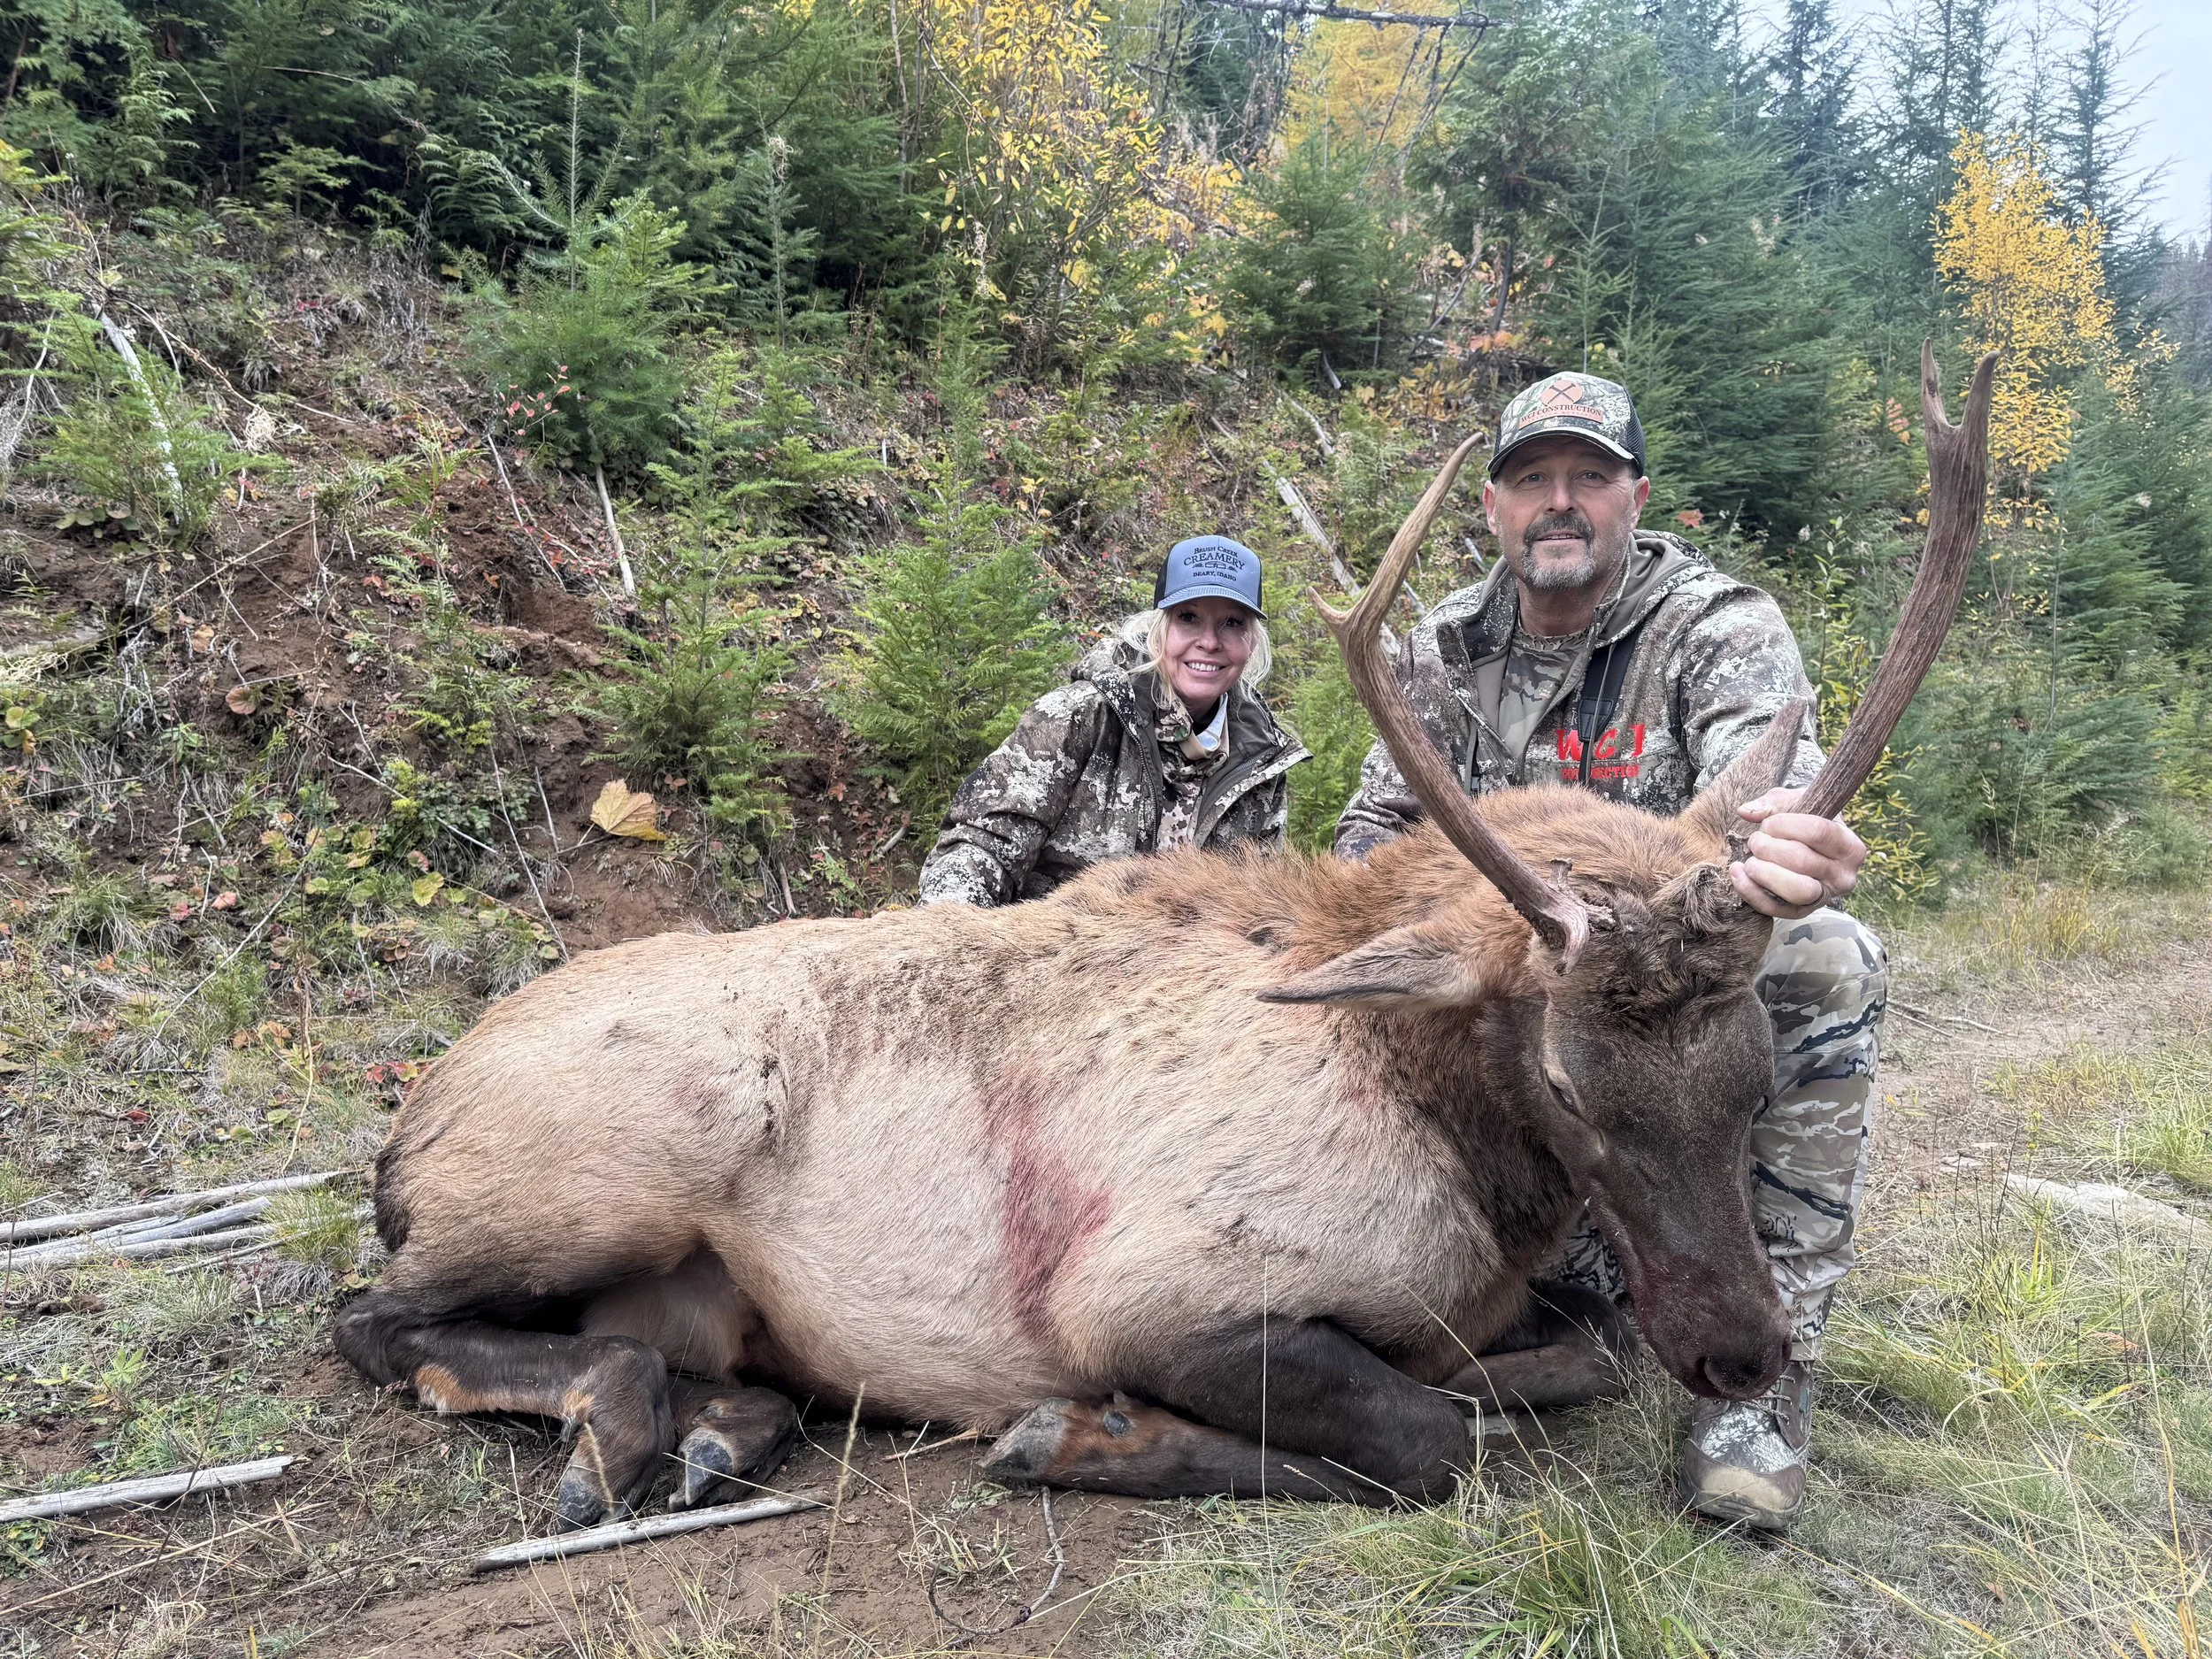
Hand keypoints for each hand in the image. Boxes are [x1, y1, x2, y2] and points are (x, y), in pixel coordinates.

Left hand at [1727, 787, 1867, 919]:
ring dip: (1765, 874)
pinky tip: (1738, 875)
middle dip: (1769, 849)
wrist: (1808, 849)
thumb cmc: (1802, 822)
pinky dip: (1752, 893)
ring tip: (1748, 861)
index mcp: (1850, 846)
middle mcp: (1844, 875)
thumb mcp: (1794, 803)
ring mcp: (1825, 897)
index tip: (1767, 823)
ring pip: (1797, 891)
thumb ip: (1771, 803)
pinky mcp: (1802, 912)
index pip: (1819, 832)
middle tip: (1755, 841)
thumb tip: (1745, 811)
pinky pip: (1778, 910)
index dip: (1784, 825)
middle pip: (1804, 862)